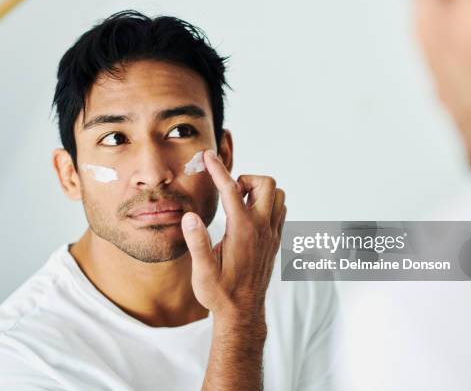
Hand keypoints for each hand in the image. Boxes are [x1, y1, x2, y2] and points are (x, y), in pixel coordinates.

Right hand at [181, 149, 286, 322]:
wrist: (243, 314)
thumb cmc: (220, 294)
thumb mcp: (202, 272)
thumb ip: (197, 243)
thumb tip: (190, 217)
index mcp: (242, 231)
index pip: (231, 190)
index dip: (218, 169)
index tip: (208, 155)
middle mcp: (262, 228)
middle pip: (266, 184)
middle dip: (245, 179)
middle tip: (229, 194)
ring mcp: (272, 235)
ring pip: (278, 195)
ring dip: (259, 191)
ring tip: (238, 204)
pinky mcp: (276, 241)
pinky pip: (280, 210)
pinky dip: (267, 204)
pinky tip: (249, 217)